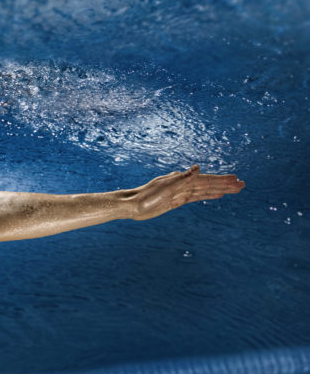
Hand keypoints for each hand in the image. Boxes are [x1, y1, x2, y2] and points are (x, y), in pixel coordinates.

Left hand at [129, 165, 244, 220]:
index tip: (236, 180)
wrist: (131, 205)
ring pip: (204, 191)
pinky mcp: (176, 201)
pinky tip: (216, 195)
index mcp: (182, 180)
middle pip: (208, 184)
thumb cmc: (146, 196)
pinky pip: (196, 197)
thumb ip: (183, 178)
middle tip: (242, 184)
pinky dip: (207, 195)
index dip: (221, 180)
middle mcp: (183, 185)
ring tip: (234, 189)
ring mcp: (180, 193)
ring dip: (219, 189)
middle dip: (225, 184)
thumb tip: (197, 167)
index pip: (206, 180)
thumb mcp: (165, 187)